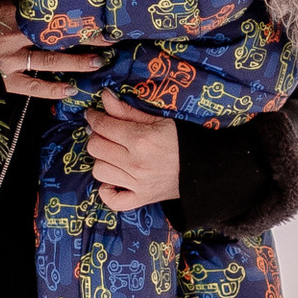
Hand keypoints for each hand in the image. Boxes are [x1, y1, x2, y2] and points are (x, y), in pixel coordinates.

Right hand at [0, 0, 104, 101]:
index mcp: (6, 13)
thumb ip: (15, 0)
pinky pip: (33, 87)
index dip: (72, 12)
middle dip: (85, 35)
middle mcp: (10, 37)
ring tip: (100, 61)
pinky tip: (72, 89)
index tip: (95, 10)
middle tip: (110, 36)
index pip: (47, 12)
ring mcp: (8, 61)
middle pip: (55, 35)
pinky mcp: (5, 81)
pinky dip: (53, 89)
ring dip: (77, 61)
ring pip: (50, 60)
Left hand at [85, 97, 180, 213]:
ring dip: (102, 160)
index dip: (94, 117)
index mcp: (141, 139)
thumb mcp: (158, 120)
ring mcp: (137, 184)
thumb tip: (104, 96)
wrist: (205, 168)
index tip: (93, 115)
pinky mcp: (141, 199)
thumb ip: (128, 111)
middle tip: (106, 133)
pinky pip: (112, 200)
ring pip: (99, 171)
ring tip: (113, 155)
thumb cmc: (182, 140)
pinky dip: (108, 191)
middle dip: (97, 137)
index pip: (103, 126)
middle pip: (96, 148)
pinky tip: (114, 180)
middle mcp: (136, 163)